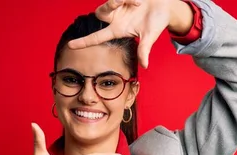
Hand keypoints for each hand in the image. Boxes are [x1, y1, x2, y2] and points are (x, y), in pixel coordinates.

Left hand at [67, 0, 193, 68]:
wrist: (165, 6)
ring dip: (122, 0)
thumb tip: (144, 66)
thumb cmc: (157, 22)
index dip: (83, 42)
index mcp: (118, 30)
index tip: (70, 45)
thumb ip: (144, 50)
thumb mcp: (149, 37)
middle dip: (109, 6)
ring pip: (109, 2)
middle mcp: (115, 18)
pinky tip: (140, 0)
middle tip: (121, 1)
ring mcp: (118, 6)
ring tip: (138, 2)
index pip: (97, 37)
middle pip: (99, 13)